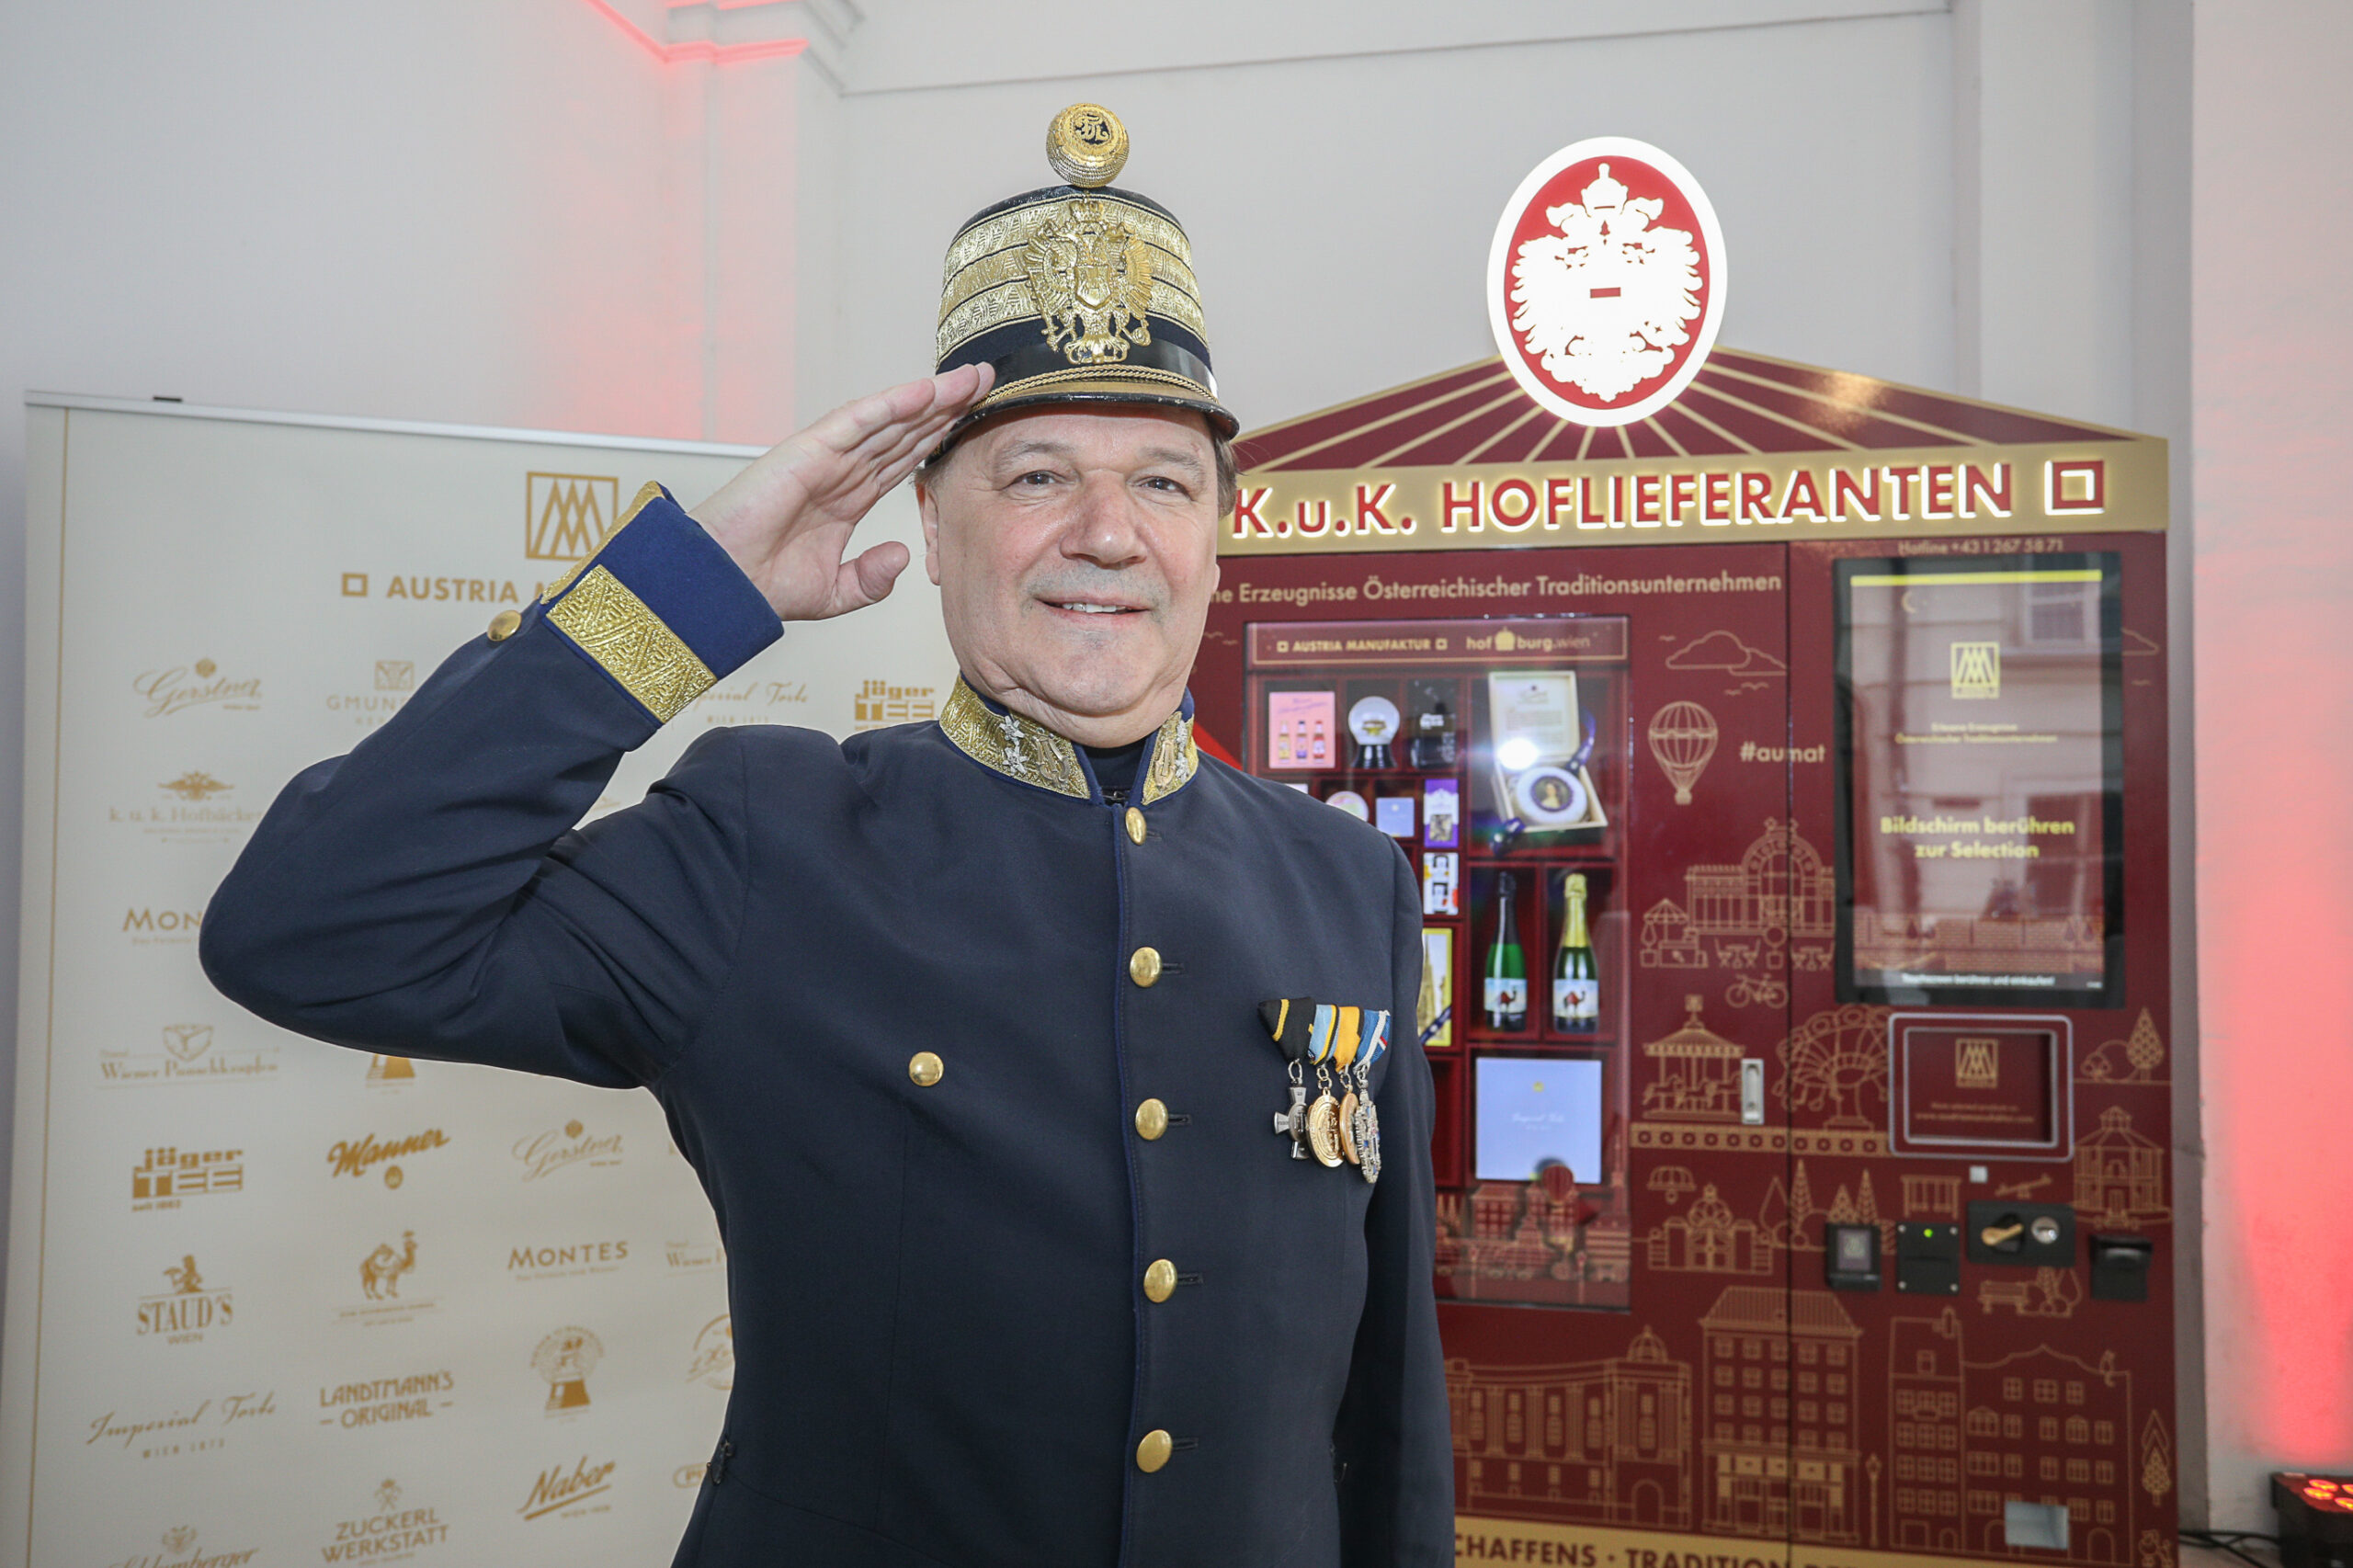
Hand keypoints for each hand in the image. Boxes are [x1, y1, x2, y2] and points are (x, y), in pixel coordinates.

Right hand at [690, 364, 992, 621]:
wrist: (723, 587)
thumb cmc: (763, 585)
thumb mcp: (834, 592)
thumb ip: (871, 579)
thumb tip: (903, 555)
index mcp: (849, 497)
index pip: (904, 458)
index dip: (940, 436)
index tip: (975, 419)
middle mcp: (841, 471)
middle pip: (905, 430)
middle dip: (946, 406)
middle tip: (985, 380)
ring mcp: (826, 457)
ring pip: (888, 419)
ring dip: (929, 397)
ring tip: (969, 378)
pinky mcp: (808, 451)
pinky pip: (856, 422)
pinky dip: (890, 405)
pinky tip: (922, 391)